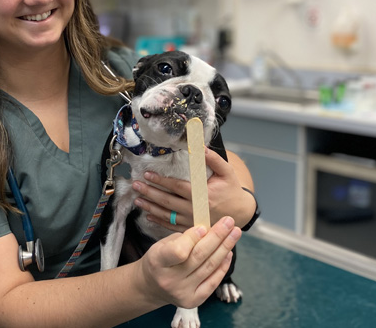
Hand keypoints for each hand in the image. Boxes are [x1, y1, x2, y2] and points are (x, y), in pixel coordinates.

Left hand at [133, 148, 255, 229]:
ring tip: (137, 199)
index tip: (147, 175)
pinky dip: (159, 222)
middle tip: (135, 185)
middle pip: (167, 201)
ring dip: (150, 207)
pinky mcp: (191, 229)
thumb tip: (199, 146)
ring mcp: (192, 222)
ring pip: (167, 215)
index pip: (176, 187)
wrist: (241, 213)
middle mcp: (195, 210)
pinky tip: (148, 216)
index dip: (161, 181)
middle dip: (149, 193)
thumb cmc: (232, 190)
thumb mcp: (227, 172)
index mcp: (202, 195)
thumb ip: (213, 160)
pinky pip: (172, 227)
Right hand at [137, 216, 241, 308]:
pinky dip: (223, 266)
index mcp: (157, 261)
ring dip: (225, 248)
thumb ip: (184, 239)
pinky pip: (213, 282)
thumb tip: (208, 231)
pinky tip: (229, 252)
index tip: (204, 227)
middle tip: (229, 222)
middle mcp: (169, 280)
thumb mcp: (163, 244)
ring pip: (209, 267)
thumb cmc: (160, 260)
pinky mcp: (193, 301)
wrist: (152, 287)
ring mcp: (182, 292)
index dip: (193, 239)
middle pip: (199, 256)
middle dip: (217, 237)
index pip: (178, 251)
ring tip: (235, 233)